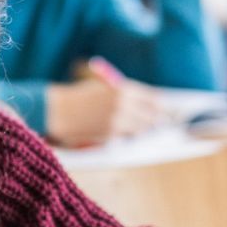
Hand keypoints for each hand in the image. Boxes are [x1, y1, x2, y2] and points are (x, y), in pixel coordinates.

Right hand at [46, 71, 166, 146]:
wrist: (59, 110)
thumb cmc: (82, 97)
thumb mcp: (106, 88)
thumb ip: (127, 95)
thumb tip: (150, 106)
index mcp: (125, 89)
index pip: (155, 99)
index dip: (162, 107)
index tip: (166, 111)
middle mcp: (124, 105)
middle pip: (152, 116)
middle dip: (155, 121)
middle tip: (158, 124)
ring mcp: (118, 122)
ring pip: (141, 130)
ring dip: (140, 129)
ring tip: (135, 127)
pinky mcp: (110, 136)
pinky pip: (126, 138)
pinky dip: (125, 136)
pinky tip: (118, 132)